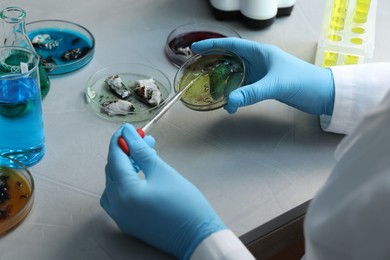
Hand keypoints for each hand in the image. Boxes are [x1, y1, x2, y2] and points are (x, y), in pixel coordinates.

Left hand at [100, 124, 225, 258]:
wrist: (197, 236)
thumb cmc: (185, 204)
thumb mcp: (163, 172)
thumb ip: (141, 151)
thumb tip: (128, 134)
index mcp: (124, 192)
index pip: (115, 157)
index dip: (120, 139)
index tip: (128, 127)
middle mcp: (116, 206)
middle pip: (113, 170)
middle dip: (126, 151)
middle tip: (144, 140)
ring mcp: (120, 216)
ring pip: (114, 183)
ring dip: (126, 166)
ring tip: (144, 156)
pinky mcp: (127, 222)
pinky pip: (118, 196)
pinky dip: (125, 182)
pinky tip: (139, 174)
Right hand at [192, 38, 334, 114]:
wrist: (322, 94)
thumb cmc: (303, 81)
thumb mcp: (275, 85)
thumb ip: (252, 93)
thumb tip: (229, 102)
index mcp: (260, 53)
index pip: (231, 45)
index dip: (212, 45)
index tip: (195, 48)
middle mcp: (258, 61)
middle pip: (230, 59)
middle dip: (214, 63)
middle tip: (197, 68)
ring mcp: (261, 74)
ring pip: (236, 75)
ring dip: (224, 83)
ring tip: (211, 91)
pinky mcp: (265, 86)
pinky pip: (244, 88)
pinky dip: (236, 95)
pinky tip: (231, 105)